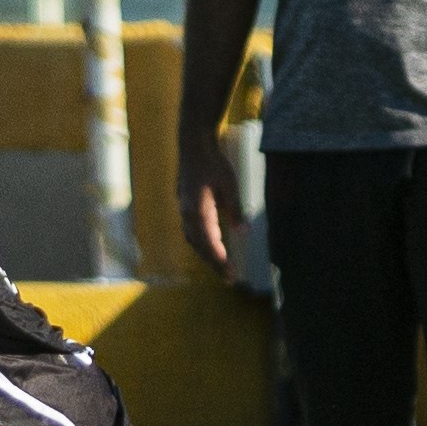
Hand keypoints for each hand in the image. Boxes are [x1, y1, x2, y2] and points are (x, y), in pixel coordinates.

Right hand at [173, 129, 247, 277]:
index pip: (210, 244)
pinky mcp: (184, 206)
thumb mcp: (230, 185)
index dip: (221, 262)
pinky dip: (201, 243)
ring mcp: (183, 211)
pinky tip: (210, 245)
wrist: (193, 146)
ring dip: (206, 255)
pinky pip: (191, 232)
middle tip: (230, 279)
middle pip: (200, 247)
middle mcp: (187, 215)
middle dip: (215, 264)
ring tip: (220, 266)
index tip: (232, 275)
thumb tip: (242, 232)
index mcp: (198, 212)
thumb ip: (235, 209)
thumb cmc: (212, 163)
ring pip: (193, 241)